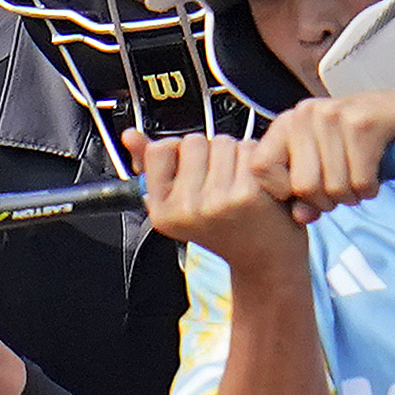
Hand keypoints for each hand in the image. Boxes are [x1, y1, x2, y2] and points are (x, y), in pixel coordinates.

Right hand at [128, 127, 299, 269]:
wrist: (265, 259)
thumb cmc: (224, 227)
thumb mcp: (178, 203)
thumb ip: (150, 166)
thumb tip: (129, 135)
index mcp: (162, 212)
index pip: (160, 149)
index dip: (179, 155)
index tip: (193, 176)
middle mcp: (186, 209)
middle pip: (193, 141)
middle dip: (209, 153)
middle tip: (221, 184)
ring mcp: (216, 201)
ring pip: (222, 141)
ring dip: (234, 154)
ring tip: (238, 184)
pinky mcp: (246, 193)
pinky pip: (247, 148)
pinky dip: (255, 159)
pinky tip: (256, 184)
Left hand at [253, 93, 394, 216]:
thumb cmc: (369, 143)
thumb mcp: (328, 166)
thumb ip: (304, 192)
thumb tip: (298, 216)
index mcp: (290, 122)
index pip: (260, 168)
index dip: (282, 192)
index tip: (304, 193)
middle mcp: (306, 114)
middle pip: (302, 186)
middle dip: (327, 199)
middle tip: (344, 186)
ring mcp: (334, 116)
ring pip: (332, 187)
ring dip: (352, 194)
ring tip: (361, 175)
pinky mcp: (363, 124)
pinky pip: (359, 181)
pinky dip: (371, 187)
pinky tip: (376, 172)